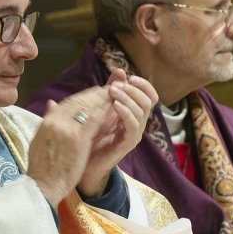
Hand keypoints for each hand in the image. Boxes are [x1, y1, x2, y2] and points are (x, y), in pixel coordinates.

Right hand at [26, 87, 109, 204]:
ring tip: (114, 95)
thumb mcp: (39, 140)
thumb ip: (48, 120)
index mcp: (47, 121)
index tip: (95, 94)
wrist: (42, 185)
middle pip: (79, 101)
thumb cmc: (42, 168)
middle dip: (95, 94)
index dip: (84, 97)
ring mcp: (66, 128)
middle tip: (109, 90)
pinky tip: (113, 107)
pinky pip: (94, 119)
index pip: (68, 102)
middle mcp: (56, 121)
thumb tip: (51, 103)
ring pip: (88, 106)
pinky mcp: (78, 138)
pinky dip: (103, 110)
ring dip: (101, 99)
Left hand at [75, 69, 156, 196]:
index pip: (150, 96)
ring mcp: (134, 133)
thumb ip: (110, 91)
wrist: (82, 163)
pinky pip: (133, 125)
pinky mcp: (128, 143)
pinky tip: (115, 105)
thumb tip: (119, 70)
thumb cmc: (91, 135)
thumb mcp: (100, 109)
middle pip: (149, 100)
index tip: (129, 77)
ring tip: (112, 93)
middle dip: (133, 89)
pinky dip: (126, 112)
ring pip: (142, 110)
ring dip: (127, 97)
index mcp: (133, 113)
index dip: (143, 84)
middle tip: (116, 86)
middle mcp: (137, 123)